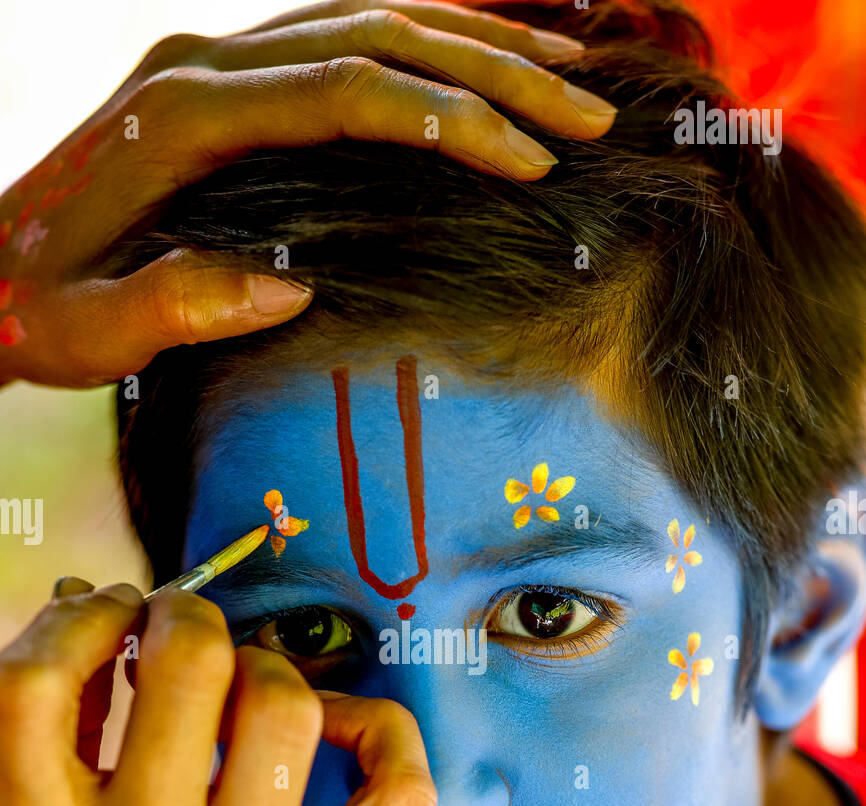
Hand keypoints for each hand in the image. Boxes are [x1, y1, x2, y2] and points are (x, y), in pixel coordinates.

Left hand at [0, 1, 613, 387]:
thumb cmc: (41, 306)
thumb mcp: (90, 330)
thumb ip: (175, 306)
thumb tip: (289, 293)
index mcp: (181, 113)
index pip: (348, 91)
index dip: (452, 121)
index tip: (535, 163)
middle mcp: (203, 63)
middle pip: (377, 34)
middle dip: (496, 71)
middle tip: (589, 113)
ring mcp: (214, 58)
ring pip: (368, 16)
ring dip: (476, 41)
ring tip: (569, 73)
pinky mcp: (224, 77)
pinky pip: (340, 35)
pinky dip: (422, 41)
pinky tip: (480, 62)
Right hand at [0, 579, 435, 805]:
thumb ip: (35, 755)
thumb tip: (89, 621)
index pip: (41, 678)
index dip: (74, 619)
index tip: (97, 615)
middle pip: (187, 662)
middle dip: (181, 617)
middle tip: (176, 628)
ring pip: (286, 703)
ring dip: (261, 665)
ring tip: (240, 682)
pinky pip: (397, 786)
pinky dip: (382, 734)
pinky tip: (339, 728)